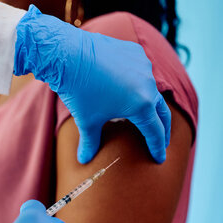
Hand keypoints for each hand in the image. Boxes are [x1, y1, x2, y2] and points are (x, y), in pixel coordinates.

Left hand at [14, 5, 170, 163]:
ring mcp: (143, 66)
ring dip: (151, 104)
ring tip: (148, 115)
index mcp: (141, 105)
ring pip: (151, 89)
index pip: (155, 130)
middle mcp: (148, 84)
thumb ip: (90, 142)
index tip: (159, 158)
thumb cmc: (79, 91)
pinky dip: (139, 83)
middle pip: (161, 111)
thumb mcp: (86, 120)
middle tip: (162, 142)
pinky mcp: (135, 52)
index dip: (157, 146)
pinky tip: (132, 89)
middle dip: (162, 128)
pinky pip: (141, 71)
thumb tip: (84, 160)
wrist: (69, 55)